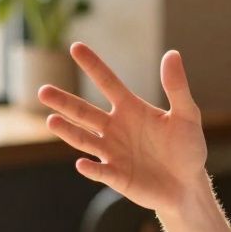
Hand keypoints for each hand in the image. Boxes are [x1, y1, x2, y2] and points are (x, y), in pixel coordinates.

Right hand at [38, 42, 207, 211]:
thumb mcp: (187, 115)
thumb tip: (172, 53)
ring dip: (69, 132)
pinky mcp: (117, 177)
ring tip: (52, 120)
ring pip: (84, 140)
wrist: (188, 185)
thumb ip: (176, 87)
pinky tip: (82, 163)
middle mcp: (115, 128)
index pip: (108, 82)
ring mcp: (113, 153)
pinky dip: (91, 169)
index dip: (93, 65)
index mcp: (131, 109)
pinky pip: (101, 172)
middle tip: (43, 90)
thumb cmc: (187, 147)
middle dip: (64, 102)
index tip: (76, 46)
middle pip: (84, 112)